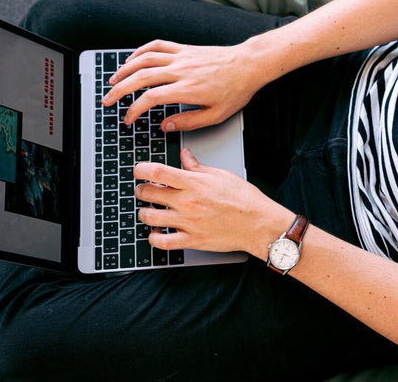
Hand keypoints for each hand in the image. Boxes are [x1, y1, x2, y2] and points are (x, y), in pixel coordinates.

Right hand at [103, 40, 262, 130]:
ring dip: (124, 69)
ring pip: (144, 59)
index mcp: (187, 89)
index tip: (128, 119)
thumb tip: (165, 126)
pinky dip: (140, 51)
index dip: (134, 109)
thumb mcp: (215, 115)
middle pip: (140, 77)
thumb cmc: (236, 90)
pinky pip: (157, 46)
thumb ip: (188, 122)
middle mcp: (180, 70)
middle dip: (119, 90)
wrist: (248, 65)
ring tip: (113, 81)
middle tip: (108, 100)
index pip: (150, 98)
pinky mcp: (184, 48)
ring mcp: (181, 56)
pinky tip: (132, 60)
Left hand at [134, 148, 292, 255]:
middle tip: (144, 190)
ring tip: (149, 210)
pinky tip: (156, 232)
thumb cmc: (245, 199)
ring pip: (149, 217)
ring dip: (144, 212)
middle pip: (147, 193)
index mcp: (194, 183)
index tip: (139, 170)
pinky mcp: (191, 240)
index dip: (141, 169)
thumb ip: (198, 166)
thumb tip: (184, 155)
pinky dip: (153, 237)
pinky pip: (162, 242)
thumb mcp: (221, 175)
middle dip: (141, 190)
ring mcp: (188, 223)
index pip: (156, 172)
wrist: (259, 224)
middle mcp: (188, 202)